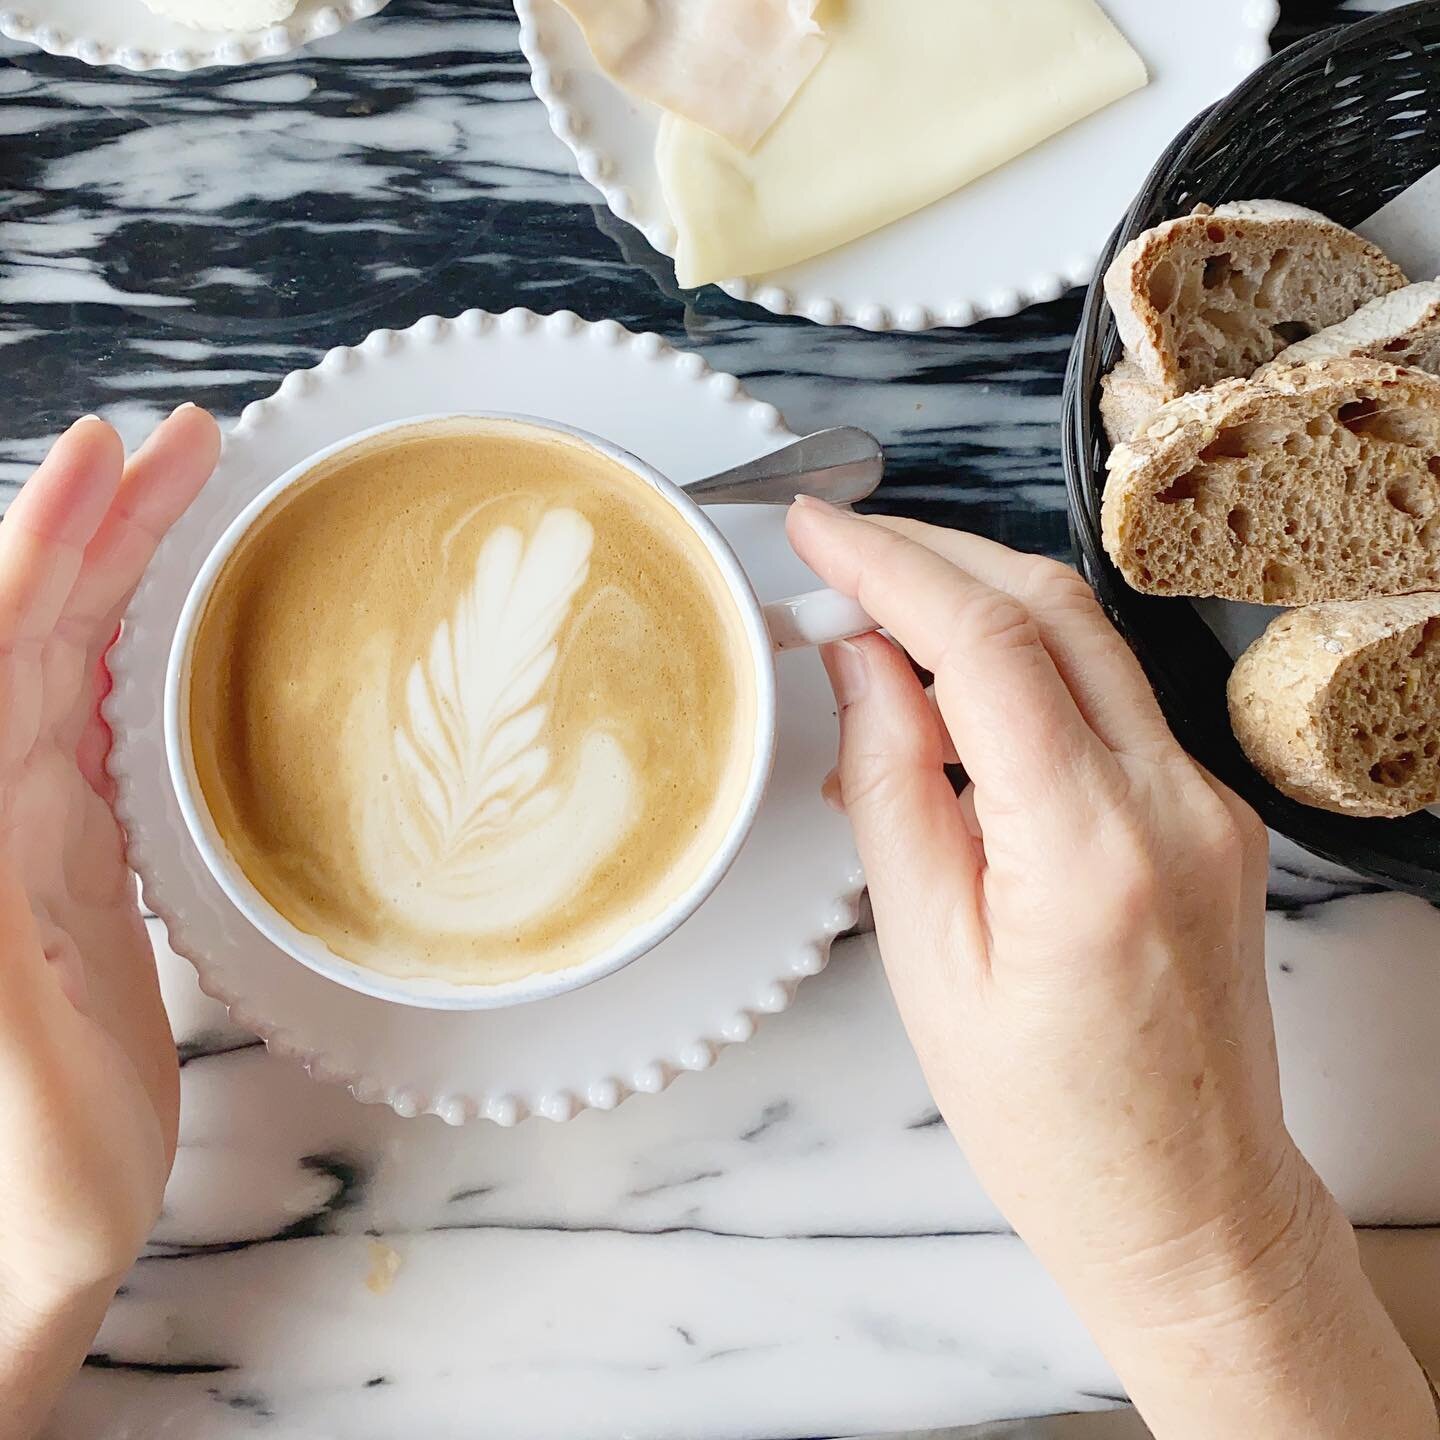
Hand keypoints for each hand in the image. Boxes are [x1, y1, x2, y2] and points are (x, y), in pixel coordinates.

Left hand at [0, 409, 219, 1438]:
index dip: (44, 546)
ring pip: (62, 668)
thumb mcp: (26, 1049)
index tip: (109, 454)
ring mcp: (25, 837)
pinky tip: (155, 623)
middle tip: (182, 443)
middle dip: (96, 526)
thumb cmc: (28, 1181)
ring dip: (115, 575)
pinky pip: (91, 728)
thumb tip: (20, 771)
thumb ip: (9, 912)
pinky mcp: (67, 868)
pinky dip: (124, 658)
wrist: (22, 1254)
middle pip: (30, 635)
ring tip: (182, 495)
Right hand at [788, 498, 1437, 1439]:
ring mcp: (1206, 802)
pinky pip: (1105, 700)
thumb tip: (863, 665)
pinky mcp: (1210, 812)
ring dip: (975, 604)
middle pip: (1050, 605)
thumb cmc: (1051, 1124)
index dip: (890, 565)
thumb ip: (894, 791)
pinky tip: (945, 705)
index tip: (819, 531)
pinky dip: (1018, 672)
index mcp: (1090, 849)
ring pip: (1084, 638)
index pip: (985, 642)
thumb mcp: (929, 961)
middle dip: (934, 555)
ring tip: (873, 630)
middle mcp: (1173, 803)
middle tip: (838, 558)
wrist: (1189, 1203)